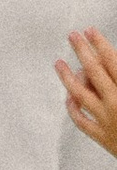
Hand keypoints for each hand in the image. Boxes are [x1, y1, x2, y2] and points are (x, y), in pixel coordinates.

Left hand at [56, 24, 116, 154]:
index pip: (112, 61)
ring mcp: (107, 121)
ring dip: (67, 77)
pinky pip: (81, 121)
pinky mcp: (103, 138)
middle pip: (94, 72)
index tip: (91, 31)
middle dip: (82, 51)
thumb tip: (115, 64)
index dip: (100, 44)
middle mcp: (116, 103)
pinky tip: (68, 98)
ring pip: (80, 95)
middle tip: (72, 36)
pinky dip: (73, 109)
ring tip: (59, 63)